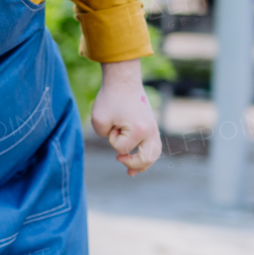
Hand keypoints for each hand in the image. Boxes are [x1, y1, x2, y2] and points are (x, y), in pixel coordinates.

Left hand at [90, 59, 160, 176]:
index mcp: (139, 130)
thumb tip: (120, 145)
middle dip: (132, 163)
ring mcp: (154, 128)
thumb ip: (106, 136)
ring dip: (142, 164)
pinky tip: (137, 164)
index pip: (122, 148)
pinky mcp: (151, 126)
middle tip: (118, 159)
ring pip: (154, 154)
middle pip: (146, 158)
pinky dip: (146, 155)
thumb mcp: (99, 120)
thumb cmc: (110, 99)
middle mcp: (151, 131)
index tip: (112, 124)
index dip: (112, 139)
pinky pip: (154, 146)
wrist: (123, 81)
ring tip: (131, 172)